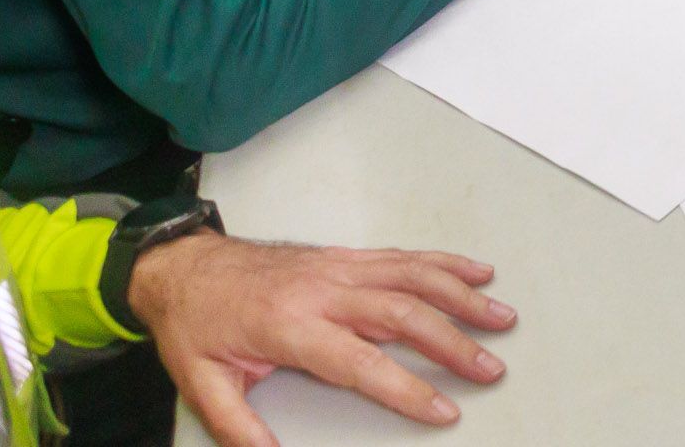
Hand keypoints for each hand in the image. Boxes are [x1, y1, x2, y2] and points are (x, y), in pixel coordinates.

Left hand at [131, 232, 513, 446]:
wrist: (183, 267)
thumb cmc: (195, 326)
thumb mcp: (202, 385)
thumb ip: (239, 427)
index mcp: (290, 327)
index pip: (362, 362)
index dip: (406, 388)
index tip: (444, 410)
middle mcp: (323, 292)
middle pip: (401, 314)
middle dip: (452, 343)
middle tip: (490, 369)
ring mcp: (338, 268)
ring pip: (412, 278)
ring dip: (461, 297)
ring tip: (501, 318)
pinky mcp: (344, 257)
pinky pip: (402, 256)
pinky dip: (444, 263)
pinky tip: (477, 272)